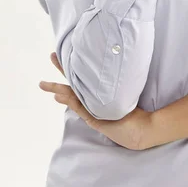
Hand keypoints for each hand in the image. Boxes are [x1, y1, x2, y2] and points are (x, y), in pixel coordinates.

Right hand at [38, 52, 152, 150]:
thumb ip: (114, 82)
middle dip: (58, 80)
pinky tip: (60, 95)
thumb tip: (109, 65)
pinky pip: (80, 107)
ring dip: (58, 90)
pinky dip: (70, 100)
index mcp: (96, 97)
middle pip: (71, 89)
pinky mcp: (95, 119)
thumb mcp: (123, 93)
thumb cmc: (136, 110)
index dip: (70, 70)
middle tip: (45, 72)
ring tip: (44, 84)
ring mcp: (92, 112)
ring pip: (71, 97)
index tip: (60, 57)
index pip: (80, 81)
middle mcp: (92, 104)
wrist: (142, 129)